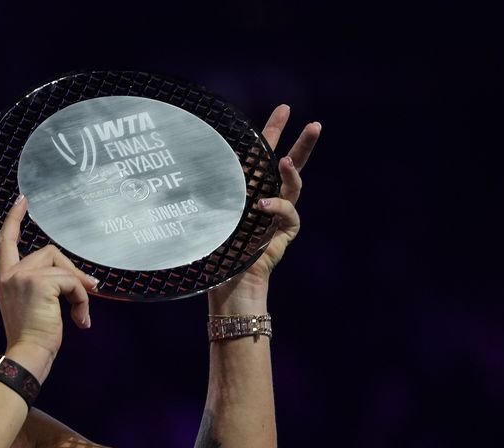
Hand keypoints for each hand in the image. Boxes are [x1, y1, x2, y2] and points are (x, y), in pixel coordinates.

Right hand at [0, 195, 98, 381]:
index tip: (23, 201)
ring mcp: (23, 277)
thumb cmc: (32, 340)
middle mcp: (11, 275)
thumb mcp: (34, 307)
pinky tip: (79, 319)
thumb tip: (84, 281)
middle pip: (49, 253)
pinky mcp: (40, 283)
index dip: (14, 219)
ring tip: (80, 314)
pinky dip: (81, 299)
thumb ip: (46, 288)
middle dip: (70, 271)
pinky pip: (72, 281)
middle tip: (89, 290)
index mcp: (5, 279)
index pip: (5, 241)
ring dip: (78, 288)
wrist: (26, 355)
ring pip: (62, 267)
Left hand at [210, 105, 320, 304]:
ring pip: (294, 187)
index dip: (274, 131)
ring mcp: (277, 216)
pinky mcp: (282, 234)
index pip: (262, 156)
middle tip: (314, 124)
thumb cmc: (210, 250)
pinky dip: (278, 208)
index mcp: (247, 190)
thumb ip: (207, 189)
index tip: (285, 108)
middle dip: (303, 144)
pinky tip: (263, 206)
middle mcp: (266, 199)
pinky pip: (289, 215)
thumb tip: (189, 157)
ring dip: (291, 172)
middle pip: (289, 166)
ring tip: (285, 161)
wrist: (224, 283)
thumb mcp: (205, 212)